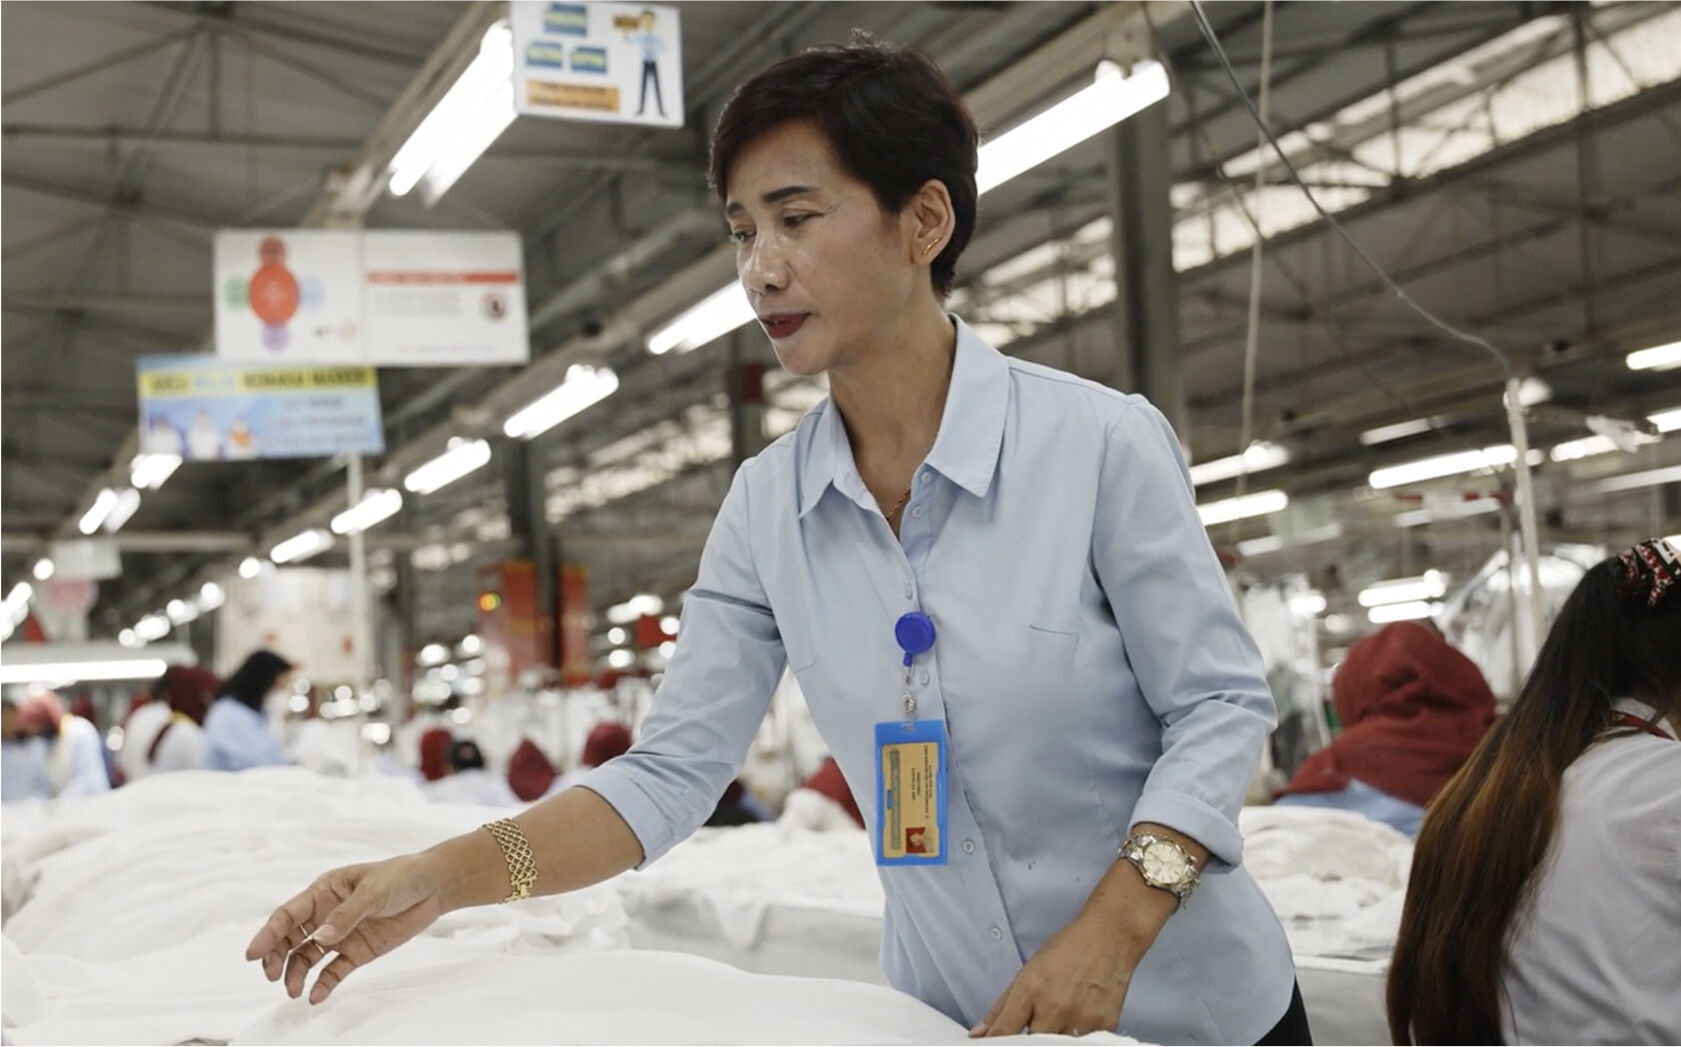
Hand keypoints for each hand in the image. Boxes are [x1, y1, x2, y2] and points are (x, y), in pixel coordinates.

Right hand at [244, 853, 445, 1004]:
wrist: (433, 887)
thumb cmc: (402, 877)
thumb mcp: (374, 891)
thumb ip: (347, 914)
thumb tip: (321, 937)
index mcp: (324, 891)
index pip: (288, 914)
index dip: (268, 934)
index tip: (252, 954)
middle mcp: (326, 914)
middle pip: (291, 939)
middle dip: (277, 957)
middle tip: (271, 976)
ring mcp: (340, 934)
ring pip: (308, 957)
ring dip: (297, 973)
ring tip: (294, 991)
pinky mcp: (357, 951)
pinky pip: (333, 970)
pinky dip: (323, 983)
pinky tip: (315, 996)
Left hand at [971, 913, 1139, 1037]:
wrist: (1109, 938)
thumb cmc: (1068, 950)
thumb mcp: (1028, 971)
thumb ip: (1002, 1006)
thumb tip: (979, 1033)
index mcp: (1030, 992)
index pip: (1004, 1032)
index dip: (993, 1042)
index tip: (991, 1044)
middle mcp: (1054, 1008)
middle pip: (1030, 1044)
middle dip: (1026, 1040)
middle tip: (1032, 1024)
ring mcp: (1080, 1021)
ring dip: (1051, 1038)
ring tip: (1056, 1019)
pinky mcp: (1103, 1028)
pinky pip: (1082, 1044)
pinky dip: (1074, 1038)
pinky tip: (1075, 1022)